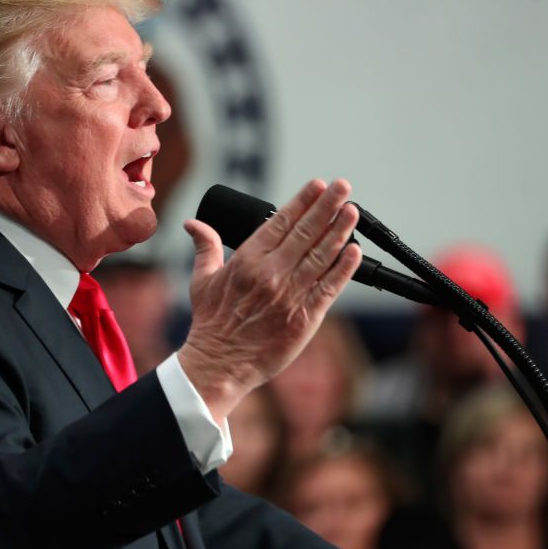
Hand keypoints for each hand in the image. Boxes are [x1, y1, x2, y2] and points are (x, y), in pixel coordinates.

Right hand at [177, 179, 361, 422]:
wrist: (220, 364)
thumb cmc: (211, 323)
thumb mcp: (202, 280)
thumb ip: (205, 247)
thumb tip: (193, 224)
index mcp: (247, 260)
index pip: (280, 222)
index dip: (302, 201)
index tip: (318, 185)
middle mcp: (271, 273)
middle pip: (306, 232)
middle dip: (327, 206)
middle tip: (343, 186)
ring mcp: (290, 295)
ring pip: (321, 256)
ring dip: (339, 231)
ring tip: (352, 210)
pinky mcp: (304, 318)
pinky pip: (329, 288)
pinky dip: (343, 269)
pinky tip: (354, 251)